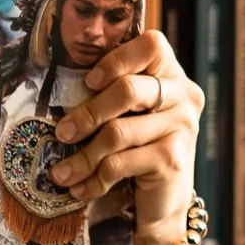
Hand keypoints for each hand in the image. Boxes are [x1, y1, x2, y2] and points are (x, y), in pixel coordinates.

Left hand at [47, 31, 203, 244]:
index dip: (117, 60)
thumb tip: (60, 91)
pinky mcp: (172, 159)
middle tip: (62, 133)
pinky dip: (94, 179)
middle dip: (87, 113)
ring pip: (118, 132)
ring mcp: (182, 127)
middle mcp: (184, 95)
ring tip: (60, 173)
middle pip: (128, 90)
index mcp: (172, 74)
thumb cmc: (137, 146)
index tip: (89, 82)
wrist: (165, 199)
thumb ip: (109, 95)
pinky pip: (120, 163)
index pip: (152, 46)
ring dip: (83, 156)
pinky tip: (79, 188)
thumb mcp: (127, 115)